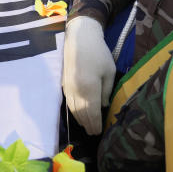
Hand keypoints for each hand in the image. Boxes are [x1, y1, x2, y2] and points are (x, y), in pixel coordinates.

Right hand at [62, 16, 115, 134]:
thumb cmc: (98, 53)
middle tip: (94, 133)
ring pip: (73, 109)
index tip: (100, 132)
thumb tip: (103, 105)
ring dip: (80, 120)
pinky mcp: (64, 84)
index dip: (96, 124)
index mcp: (89, 88)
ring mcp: (68, 88)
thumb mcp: (109, 71)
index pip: (92, 113)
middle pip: (81, 114)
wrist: (79, 38)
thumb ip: (107, 90)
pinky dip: (74, 111)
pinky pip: (69, 102)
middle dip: (88, 125)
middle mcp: (76, 91)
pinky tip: (79, 113)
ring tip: (87, 127)